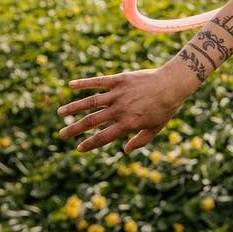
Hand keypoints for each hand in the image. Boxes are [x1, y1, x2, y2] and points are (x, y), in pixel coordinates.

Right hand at [57, 66, 187, 154]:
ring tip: (60, 112)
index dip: (89, 144)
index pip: (103, 137)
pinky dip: (84, 83)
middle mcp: (120, 110)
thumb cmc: (165, 108)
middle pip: (92, 121)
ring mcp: (118, 94)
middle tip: (61, 135)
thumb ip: (139, 141)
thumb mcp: (155, 129)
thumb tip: (125, 151)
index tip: (78, 148)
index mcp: (127, 124)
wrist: (172, 84)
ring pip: (90, 102)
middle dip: (75, 129)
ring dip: (73, 107)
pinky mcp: (119, 80)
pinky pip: (98, 82)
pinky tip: (71, 85)